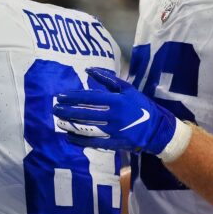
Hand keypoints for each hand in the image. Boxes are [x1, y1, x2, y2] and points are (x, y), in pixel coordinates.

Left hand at [53, 68, 183, 156]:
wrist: (157, 128)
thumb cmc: (140, 105)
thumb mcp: (127, 89)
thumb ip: (108, 79)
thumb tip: (89, 70)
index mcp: (117, 100)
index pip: (90, 98)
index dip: (74, 97)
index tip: (61, 96)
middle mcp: (114, 116)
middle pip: (86, 113)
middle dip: (68, 110)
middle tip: (54, 108)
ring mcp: (114, 131)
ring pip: (88, 128)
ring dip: (71, 125)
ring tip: (59, 121)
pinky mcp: (115, 144)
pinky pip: (94, 142)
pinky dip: (80, 140)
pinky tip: (69, 137)